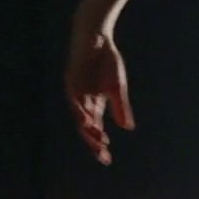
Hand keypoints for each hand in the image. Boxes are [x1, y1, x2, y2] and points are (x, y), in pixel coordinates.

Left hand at [64, 30, 134, 164]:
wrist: (98, 38)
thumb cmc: (107, 61)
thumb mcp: (117, 87)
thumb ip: (120, 107)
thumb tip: (127, 128)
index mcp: (94, 105)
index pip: (95, 130)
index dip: (99, 145)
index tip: (107, 160)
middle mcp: (83, 102)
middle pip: (85, 127)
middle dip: (93, 141)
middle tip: (101, 153)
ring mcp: (76, 92)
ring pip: (78, 115)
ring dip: (87, 127)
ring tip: (96, 138)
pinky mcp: (71, 80)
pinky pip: (73, 98)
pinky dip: (79, 109)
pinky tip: (86, 118)